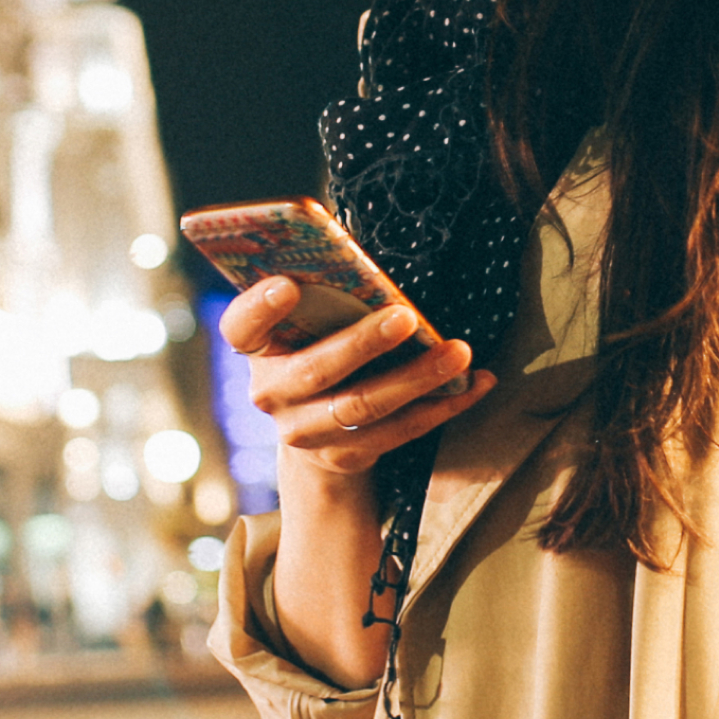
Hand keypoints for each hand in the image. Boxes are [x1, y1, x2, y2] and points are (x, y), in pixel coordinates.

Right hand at [220, 280, 494, 478]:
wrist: (313, 429)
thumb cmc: (318, 347)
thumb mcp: (308, 322)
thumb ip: (324, 296)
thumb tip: (367, 264)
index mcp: (257, 348)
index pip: (242, 327)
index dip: (260, 307)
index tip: (287, 284)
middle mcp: (271, 393)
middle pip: (316, 370)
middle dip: (363, 343)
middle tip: (406, 316)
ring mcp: (306, 431)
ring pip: (364, 406)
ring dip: (417, 378)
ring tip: (458, 352)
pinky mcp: (346, 455)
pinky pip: (400, 432)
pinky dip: (444, 405)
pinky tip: (476, 383)